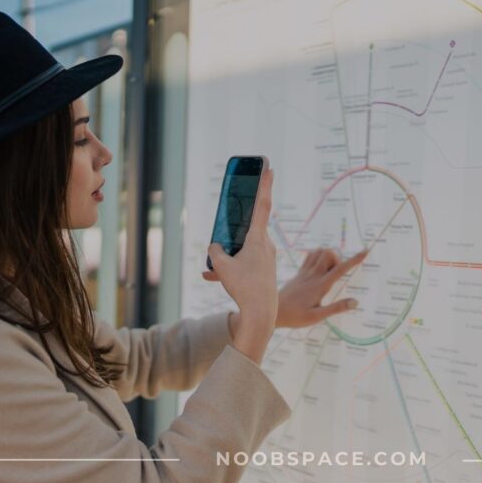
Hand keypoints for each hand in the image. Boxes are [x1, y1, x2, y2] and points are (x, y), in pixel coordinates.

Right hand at [201, 168, 277, 363]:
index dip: (264, 186)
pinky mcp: (264, 271)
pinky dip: (231, 269)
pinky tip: (212, 279)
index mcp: (258, 239)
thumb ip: (216, 252)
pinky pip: (244, 264)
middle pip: (248, 229)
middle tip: (233, 215)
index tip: (269, 168)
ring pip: (243, 250)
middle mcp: (266, 246)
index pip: (262, 205)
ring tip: (212, 272)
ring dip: (229, 258)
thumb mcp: (222, 267)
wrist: (261, 314)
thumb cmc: (244, 288)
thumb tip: (215, 248)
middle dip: (236, 227)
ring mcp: (266, 259)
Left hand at [276, 248, 367, 328]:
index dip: (354, 259)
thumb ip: (336, 308)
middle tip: (337, 273)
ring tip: (329, 271)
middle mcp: (313, 275)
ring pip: (319, 251)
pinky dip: (318, 256)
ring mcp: (305, 272)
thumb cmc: (296, 317)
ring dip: (328, 256)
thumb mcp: (318, 317)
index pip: (341, 269)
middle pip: (329, 253)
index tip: (365, 250)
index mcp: (320, 286)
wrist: (273, 312)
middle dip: (338, 258)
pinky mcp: (299, 273)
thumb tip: (355, 301)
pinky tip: (320, 268)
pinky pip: (310, 256)